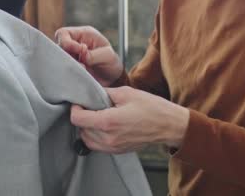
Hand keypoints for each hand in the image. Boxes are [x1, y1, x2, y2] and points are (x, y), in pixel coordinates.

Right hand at [55, 26, 123, 86]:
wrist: (112, 79)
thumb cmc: (111, 63)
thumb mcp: (108, 56)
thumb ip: (94, 55)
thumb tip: (83, 55)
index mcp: (83, 34)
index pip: (63, 33)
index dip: (67, 43)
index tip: (81, 51)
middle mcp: (73, 44)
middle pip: (58, 46)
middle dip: (68, 57)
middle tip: (83, 65)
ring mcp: (70, 56)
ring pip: (58, 59)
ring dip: (69, 66)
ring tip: (84, 71)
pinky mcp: (69, 67)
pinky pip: (61, 69)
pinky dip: (68, 73)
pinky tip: (80, 76)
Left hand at [70, 86, 189, 153]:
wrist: (169, 125)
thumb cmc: (152, 108)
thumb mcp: (126, 92)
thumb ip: (105, 93)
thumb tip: (92, 92)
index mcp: (108, 121)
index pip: (77, 119)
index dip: (75, 108)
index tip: (80, 102)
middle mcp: (108, 137)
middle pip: (81, 129)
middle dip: (82, 117)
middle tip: (90, 107)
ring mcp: (113, 147)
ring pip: (86, 139)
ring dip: (87, 128)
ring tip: (97, 116)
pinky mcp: (117, 151)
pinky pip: (97, 146)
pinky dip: (95, 137)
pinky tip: (104, 126)